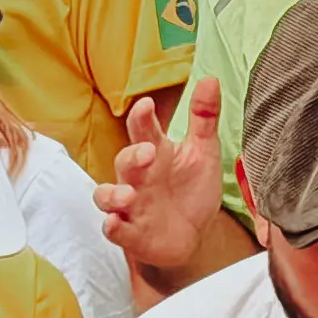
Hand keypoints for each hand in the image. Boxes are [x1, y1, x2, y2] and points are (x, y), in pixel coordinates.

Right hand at [96, 79, 224, 277]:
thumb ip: (204, 118)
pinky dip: (113, 227)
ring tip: (128, 195)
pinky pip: (114, 230)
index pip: (143, 130)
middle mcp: (138, 177)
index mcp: (156, 153)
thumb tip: (210, 80)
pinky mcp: (130, 233)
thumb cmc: (191, 190)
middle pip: (125, 161)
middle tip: (148, 153)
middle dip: (133, 156)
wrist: (193, 238)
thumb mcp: (203, 153)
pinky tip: (116, 223)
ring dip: (113, 194)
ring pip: (107, 196)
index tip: (147, 105)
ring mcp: (131, 206)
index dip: (142, 117)